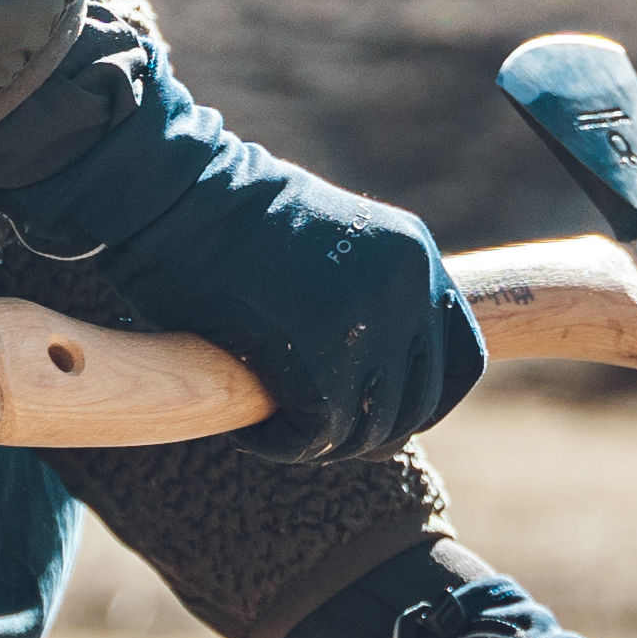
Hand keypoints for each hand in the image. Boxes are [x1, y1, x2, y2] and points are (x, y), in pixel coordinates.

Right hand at [0, 35, 481, 462]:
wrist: (174, 193)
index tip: (381, 416)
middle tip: (311, 430)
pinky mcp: (321, 357)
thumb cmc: (226, 220)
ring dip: (320, 440)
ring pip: (370, 429)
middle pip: (420, 405)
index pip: (463, 358)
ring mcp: (371, 322)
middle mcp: (410, 287)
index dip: (426, 401)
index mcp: (416, 256)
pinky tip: (249, 429)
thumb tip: (375, 383)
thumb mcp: (327, 248)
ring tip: (271, 425)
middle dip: (368, 433)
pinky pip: (316, 434)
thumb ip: (365, 298)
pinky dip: (282, 444)